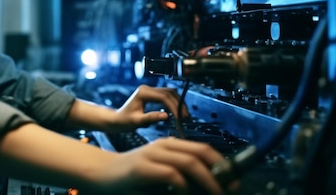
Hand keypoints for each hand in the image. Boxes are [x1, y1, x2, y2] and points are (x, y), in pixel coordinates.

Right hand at [80, 136, 236, 194]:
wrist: (102, 174)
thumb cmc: (132, 177)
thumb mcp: (159, 172)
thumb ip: (179, 175)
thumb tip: (207, 186)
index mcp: (169, 145)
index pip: (202, 148)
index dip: (221, 163)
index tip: (233, 180)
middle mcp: (163, 145)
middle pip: (200, 152)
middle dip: (220, 171)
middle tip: (230, 188)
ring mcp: (152, 155)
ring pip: (189, 162)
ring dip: (208, 180)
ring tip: (216, 194)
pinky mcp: (143, 168)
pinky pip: (172, 174)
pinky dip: (183, 186)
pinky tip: (184, 194)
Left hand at [110, 84, 189, 131]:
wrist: (117, 119)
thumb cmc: (124, 120)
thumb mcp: (137, 121)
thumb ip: (151, 118)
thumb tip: (166, 116)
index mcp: (143, 93)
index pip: (163, 97)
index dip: (174, 106)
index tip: (180, 116)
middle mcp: (146, 89)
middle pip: (169, 92)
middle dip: (179, 104)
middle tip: (186, 116)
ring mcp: (149, 91)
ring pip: (169, 93)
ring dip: (178, 102)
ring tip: (184, 114)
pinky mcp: (152, 95)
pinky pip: (166, 96)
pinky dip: (174, 103)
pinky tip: (177, 112)